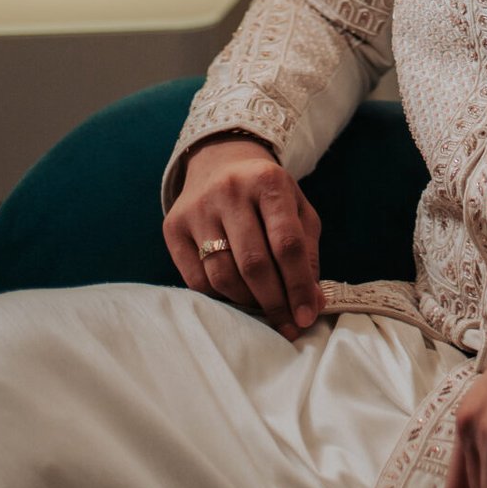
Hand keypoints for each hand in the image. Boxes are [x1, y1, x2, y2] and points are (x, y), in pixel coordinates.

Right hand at [164, 132, 323, 339]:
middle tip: (287, 325)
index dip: (298, 285)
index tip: (306, 316)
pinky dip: (220, 297)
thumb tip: (313, 302)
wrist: (220, 162)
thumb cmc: (267, 194)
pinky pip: (197, 280)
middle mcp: (230, 191)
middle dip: (274, 301)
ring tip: (264, 309)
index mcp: (268, 181)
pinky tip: (236, 295)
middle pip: (253, 263)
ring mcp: (198, 209)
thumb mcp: (297, 209)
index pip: (287, 243)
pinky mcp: (173, 227)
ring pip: (223, 276)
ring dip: (248, 303)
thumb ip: (307, 253)